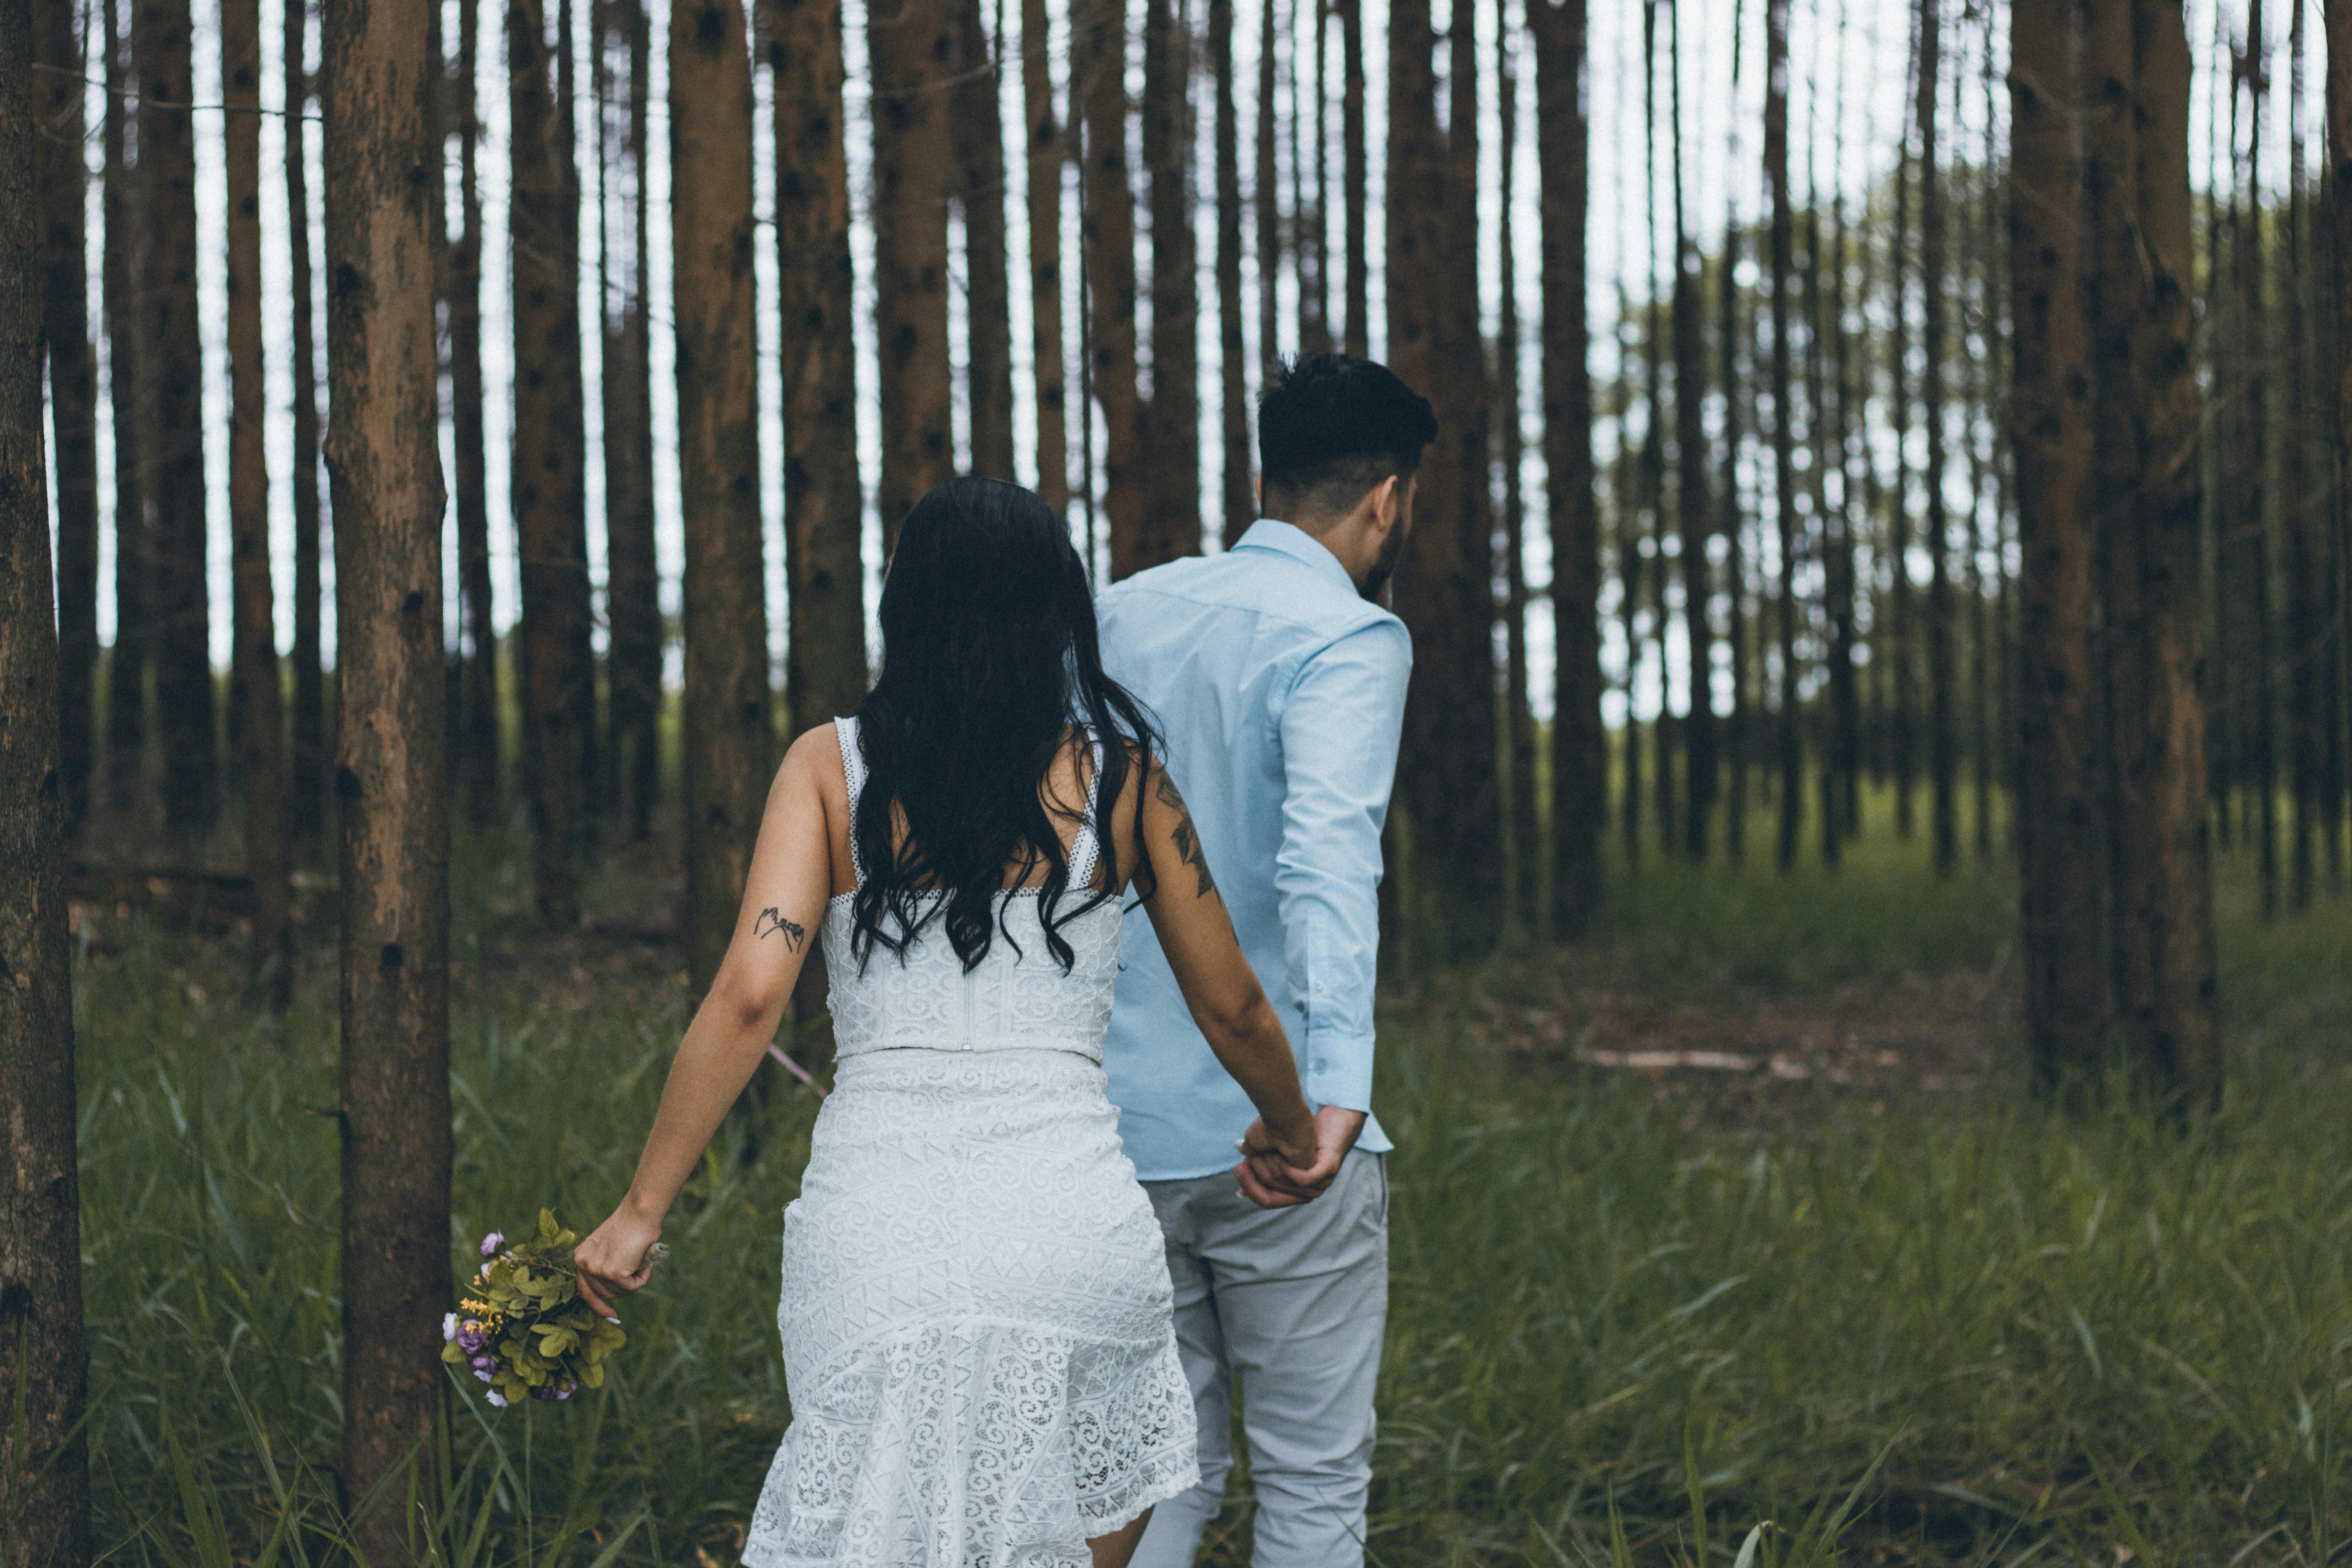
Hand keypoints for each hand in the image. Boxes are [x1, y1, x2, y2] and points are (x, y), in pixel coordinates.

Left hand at [572, 1200, 663, 1321]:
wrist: (639, 1213)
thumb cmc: (630, 1225)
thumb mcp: (608, 1247)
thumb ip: (604, 1264)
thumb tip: (612, 1290)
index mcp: (580, 1258)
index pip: (585, 1290)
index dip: (597, 1305)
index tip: (610, 1315)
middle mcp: (584, 1264)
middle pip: (604, 1294)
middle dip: (622, 1289)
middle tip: (636, 1273)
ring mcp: (597, 1270)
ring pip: (620, 1292)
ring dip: (634, 1279)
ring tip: (641, 1259)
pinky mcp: (613, 1273)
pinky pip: (632, 1287)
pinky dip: (642, 1277)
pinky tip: (644, 1261)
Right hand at [1235, 1105, 1364, 1208]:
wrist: (1332, 1115)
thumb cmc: (1300, 1132)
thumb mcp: (1271, 1152)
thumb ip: (1258, 1171)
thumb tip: (1239, 1191)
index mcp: (1295, 1192)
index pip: (1265, 1201)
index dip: (1249, 1187)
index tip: (1237, 1169)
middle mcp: (1308, 1193)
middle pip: (1271, 1198)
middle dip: (1254, 1177)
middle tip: (1247, 1158)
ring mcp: (1321, 1183)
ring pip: (1283, 1185)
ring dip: (1269, 1165)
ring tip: (1266, 1147)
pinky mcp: (1329, 1169)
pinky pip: (1303, 1179)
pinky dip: (1289, 1167)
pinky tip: (1282, 1152)